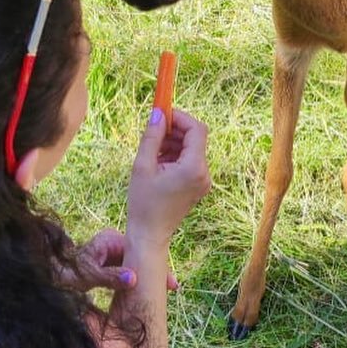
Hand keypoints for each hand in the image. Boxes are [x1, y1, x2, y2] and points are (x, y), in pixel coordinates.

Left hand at [60, 228, 178, 291]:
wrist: (54, 273)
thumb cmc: (69, 271)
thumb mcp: (90, 275)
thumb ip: (110, 277)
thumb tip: (134, 280)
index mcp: (112, 239)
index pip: (139, 250)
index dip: (154, 265)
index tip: (168, 281)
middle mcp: (116, 242)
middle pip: (140, 256)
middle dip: (155, 270)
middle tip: (172, 286)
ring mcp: (115, 252)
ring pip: (137, 264)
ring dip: (148, 277)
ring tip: (165, 289)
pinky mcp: (113, 262)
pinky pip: (130, 270)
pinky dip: (138, 280)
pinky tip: (149, 291)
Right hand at [126, 107, 210, 246]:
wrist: (149, 234)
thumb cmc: (143, 203)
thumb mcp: (142, 166)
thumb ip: (152, 137)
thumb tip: (158, 113)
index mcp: (193, 168)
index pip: (196, 129)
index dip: (180, 117)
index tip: (162, 113)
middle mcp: (204, 174)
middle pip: (195, 138)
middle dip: (175, 131)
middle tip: (153, 132)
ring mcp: (203, 181)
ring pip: (191, 149)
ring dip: (173, 143)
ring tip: (152, 153)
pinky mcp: (199, 186)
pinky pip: (190, 161)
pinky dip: (175, 156)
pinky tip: (158, 164)